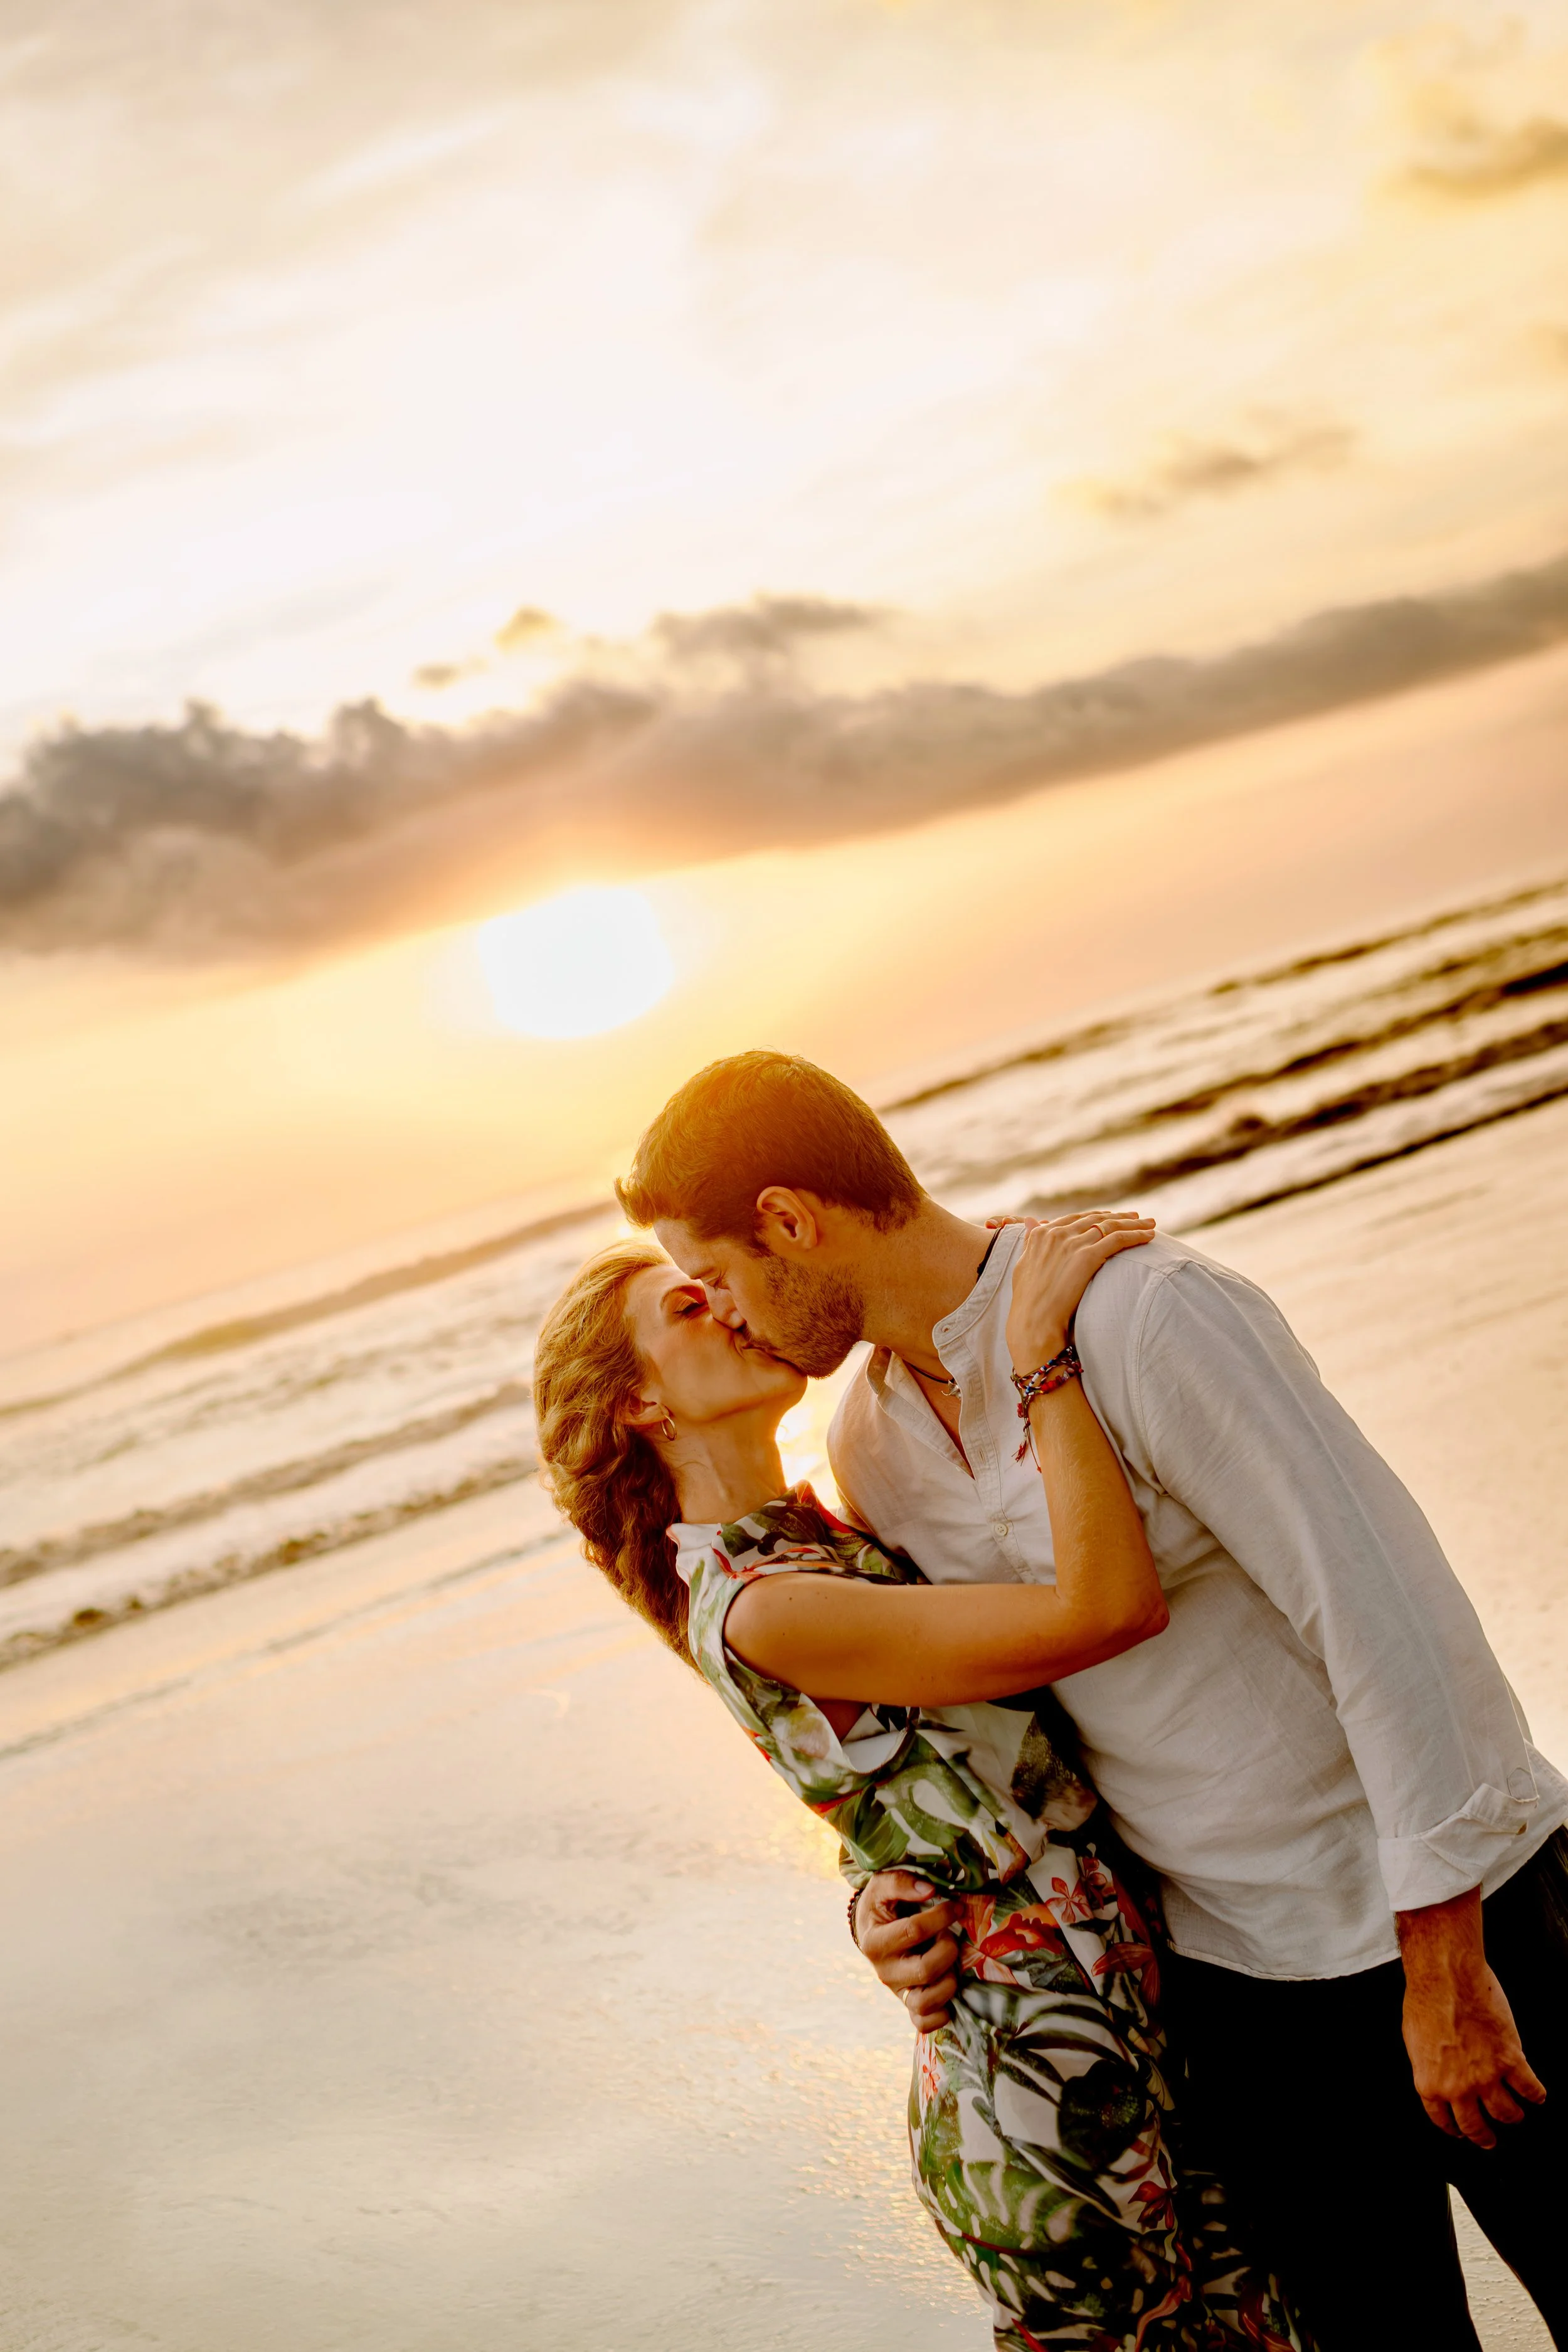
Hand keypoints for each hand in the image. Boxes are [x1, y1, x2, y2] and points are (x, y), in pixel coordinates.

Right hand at [854, 1869, 960, 2031]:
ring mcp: (897, 1991)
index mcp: (875, 1941)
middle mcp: (884, 1972)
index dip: (941, 1916)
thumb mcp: (882, 1884)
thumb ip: (901, 1881)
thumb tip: (929, 1891)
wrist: (873, 1929)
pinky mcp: (908, 2005)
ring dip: (949, 1981)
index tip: (956, 1906)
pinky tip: (948, 1989)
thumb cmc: (882, 1904)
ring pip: (926, 2002)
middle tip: (951, 1936)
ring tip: (951, 1963)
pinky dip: (941, 2014)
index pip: (913, 1931)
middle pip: (925, 1970)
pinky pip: (924, 2023)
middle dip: (948, 1949)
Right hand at [1005, 1211, 1154, 1373]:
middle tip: (1137, 1216)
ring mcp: (1072, 1243)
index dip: (1098, 1216)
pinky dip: (1136, 1235)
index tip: (1112, 1216)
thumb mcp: (1024, 1263)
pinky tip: (1149, 1236)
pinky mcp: (1087, 1256)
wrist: (1034, 1321)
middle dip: (1120, 1217)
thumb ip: (1030, 1240)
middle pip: (1097, 1219)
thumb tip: (1032, 1220)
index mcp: (1042, 1234)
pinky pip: (1118, 1239)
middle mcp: (1057, 1233)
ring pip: (1111, 1226)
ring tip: (1150, 1223)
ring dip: (1134, 1223)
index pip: (1077, 1218)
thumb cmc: (1028, 1300)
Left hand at [1398, 1890, 1547, 2147]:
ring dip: (1513, 2116)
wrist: (1446, 1975)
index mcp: (1430, 2083)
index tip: (1462, 2133)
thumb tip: (1440, 2076)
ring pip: (1507, 2113)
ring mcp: (1487, 2076)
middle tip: (1490, 2140)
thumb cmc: (1426, 1999)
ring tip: (1516, 2114)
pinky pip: (1530, 2089)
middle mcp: (1459, 2087)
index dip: (1455, 2130)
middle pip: (1476, 2126)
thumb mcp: (1415, 2041)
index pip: (1443, 2120)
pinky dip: (1536, 2095)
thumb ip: (1430, 2066)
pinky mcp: (1511, 2059)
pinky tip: (1537, 2095)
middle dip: (1484, 2137)